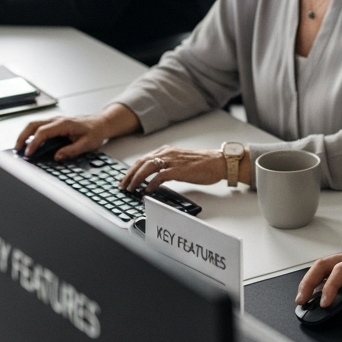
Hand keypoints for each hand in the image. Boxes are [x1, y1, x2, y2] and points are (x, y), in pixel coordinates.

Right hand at [14, 111, 119, 161]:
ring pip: (34, 124)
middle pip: (33, 125)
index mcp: (64, 124)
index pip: (43, 132)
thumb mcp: (87, 144)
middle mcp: (57, 120)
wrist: (102, 123)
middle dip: (23, 137)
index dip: (34, 143)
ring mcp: (55, 121)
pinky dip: (31, 134)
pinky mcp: (55, 124)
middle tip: (17, 150)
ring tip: (20, 148)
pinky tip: (29, 143)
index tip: (28, 153)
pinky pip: (39, 127)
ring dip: (25, 135)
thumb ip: (72, 151)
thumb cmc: (95, 131)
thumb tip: (57, 156)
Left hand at [119, 146, 251, 191]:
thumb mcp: (181, 162)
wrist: (219, 162)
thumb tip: (156, 177)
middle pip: (142, 162)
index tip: (125, 178)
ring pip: (148, 167)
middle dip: (130, 174)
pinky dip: (151, 183)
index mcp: (168, 150)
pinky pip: (160, 176)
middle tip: (123, 185)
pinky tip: (147, 190)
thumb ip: (168, 166)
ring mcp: (173, 161)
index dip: (132, 169)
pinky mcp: (179, 170)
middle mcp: (168, 153)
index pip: (144, 159)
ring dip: (137, 179)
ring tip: (131, 188)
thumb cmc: (204, 163)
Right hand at [295, 246, 341, 325]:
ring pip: (324, 263)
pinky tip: (314, 290)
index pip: (341, 270)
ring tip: (303, 296)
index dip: (330, 287)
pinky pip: (329, 267)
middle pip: (325, 263)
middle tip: (302, 299)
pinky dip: (318, 278)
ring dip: (311, 279)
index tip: (325, 303)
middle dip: (310, 281)